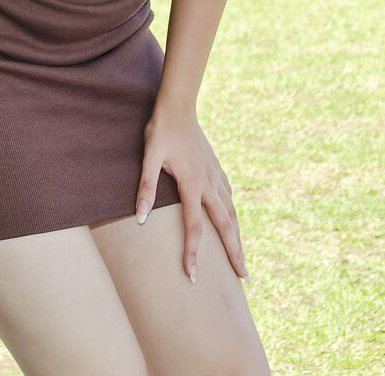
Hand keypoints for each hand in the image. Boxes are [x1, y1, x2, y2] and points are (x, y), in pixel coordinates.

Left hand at [136, 111, 246, 283]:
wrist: (178, 107)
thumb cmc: (161, 131)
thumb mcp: (149, 157)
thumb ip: (146, 187)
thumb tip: (140, 217)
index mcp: (193, 185)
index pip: (195, 227)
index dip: (193, 253)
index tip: (193, 275)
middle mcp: (210, 184)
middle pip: (226, 226)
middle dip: (235, 253)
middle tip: (244, 278)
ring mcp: (216, 176)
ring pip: (232, 213)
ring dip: (238, 237)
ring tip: (242, 257)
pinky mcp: (216, 168)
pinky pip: (229, 196)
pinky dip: (234, 213)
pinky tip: (233, 220)